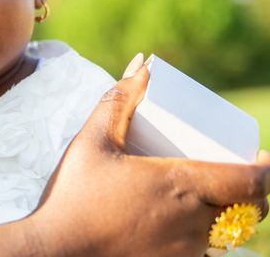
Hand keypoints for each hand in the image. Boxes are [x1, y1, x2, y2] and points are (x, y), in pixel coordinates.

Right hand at [30, 54, 269, 256]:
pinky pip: (207, 250)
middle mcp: (192, 222)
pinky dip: (209, 234)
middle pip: (251, 210)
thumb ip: (118, 100)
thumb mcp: (94, 139)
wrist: (57, 250)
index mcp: (180, 185)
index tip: (262, 156)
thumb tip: (142, 67)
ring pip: (231, 233)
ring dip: (232, 212)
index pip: (251, 182)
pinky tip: (183, 221)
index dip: (266, 169)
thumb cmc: (75, 194)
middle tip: (236, 170)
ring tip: (211, 193)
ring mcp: (185, 250)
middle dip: (254, 190)